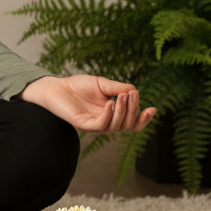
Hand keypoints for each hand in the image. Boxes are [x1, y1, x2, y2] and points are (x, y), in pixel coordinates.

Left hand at [17, 75, 154, 133]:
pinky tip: (110, 104)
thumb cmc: (79, 86)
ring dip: (123, 112)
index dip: (143, 119)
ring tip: (123, 96)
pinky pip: (100, 125)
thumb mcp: (102, 84)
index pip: (132, 122)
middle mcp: (105, 122)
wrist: (57, 86)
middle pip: (127, 124)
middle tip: (132, 95)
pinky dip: (108, 116)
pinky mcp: (83, 125)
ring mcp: (95, 125)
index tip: (153, 108)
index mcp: (112, 114)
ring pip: (116, 127)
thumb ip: (118, 88)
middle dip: (133, 110)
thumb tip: (134, 91)